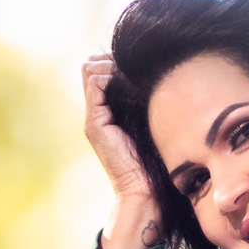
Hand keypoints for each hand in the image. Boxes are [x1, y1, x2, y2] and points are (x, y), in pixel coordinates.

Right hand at [82, 55, 156, 204]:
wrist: (144, 189)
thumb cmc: (155, 159)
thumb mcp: (151, 121)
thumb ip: (145, 100)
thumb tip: (157, 73)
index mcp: (109, 109)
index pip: (101, 67)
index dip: (117, 60)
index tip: (141, 64)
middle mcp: (97, 110)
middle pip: (92, 64)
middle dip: (113, 59)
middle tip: (137, 68)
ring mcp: (93, 116)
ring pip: (91, 69)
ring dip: (113, 67)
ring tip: (135, 78)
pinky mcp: (94, 123)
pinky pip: (95, 84)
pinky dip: (111, 78)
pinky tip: (132, 88)